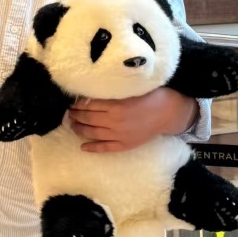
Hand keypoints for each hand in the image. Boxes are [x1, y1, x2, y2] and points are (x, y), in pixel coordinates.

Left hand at [68, 88, 198, 152]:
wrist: (168, 113)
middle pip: (88, 119)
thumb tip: (92, 91)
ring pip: (93, 133)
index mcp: (116, 105)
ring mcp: (119, 134)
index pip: (89, 105)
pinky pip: (105, 148)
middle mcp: (115, 121)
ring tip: (72, 125)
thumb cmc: (151, 96)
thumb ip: (113, 90)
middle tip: (69, 113)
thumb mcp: (131, 88)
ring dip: (79, 129)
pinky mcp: (125, 145)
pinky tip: (82, 147)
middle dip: (75, 116)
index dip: (78, 104)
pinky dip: (92, 148)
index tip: (72, 102)